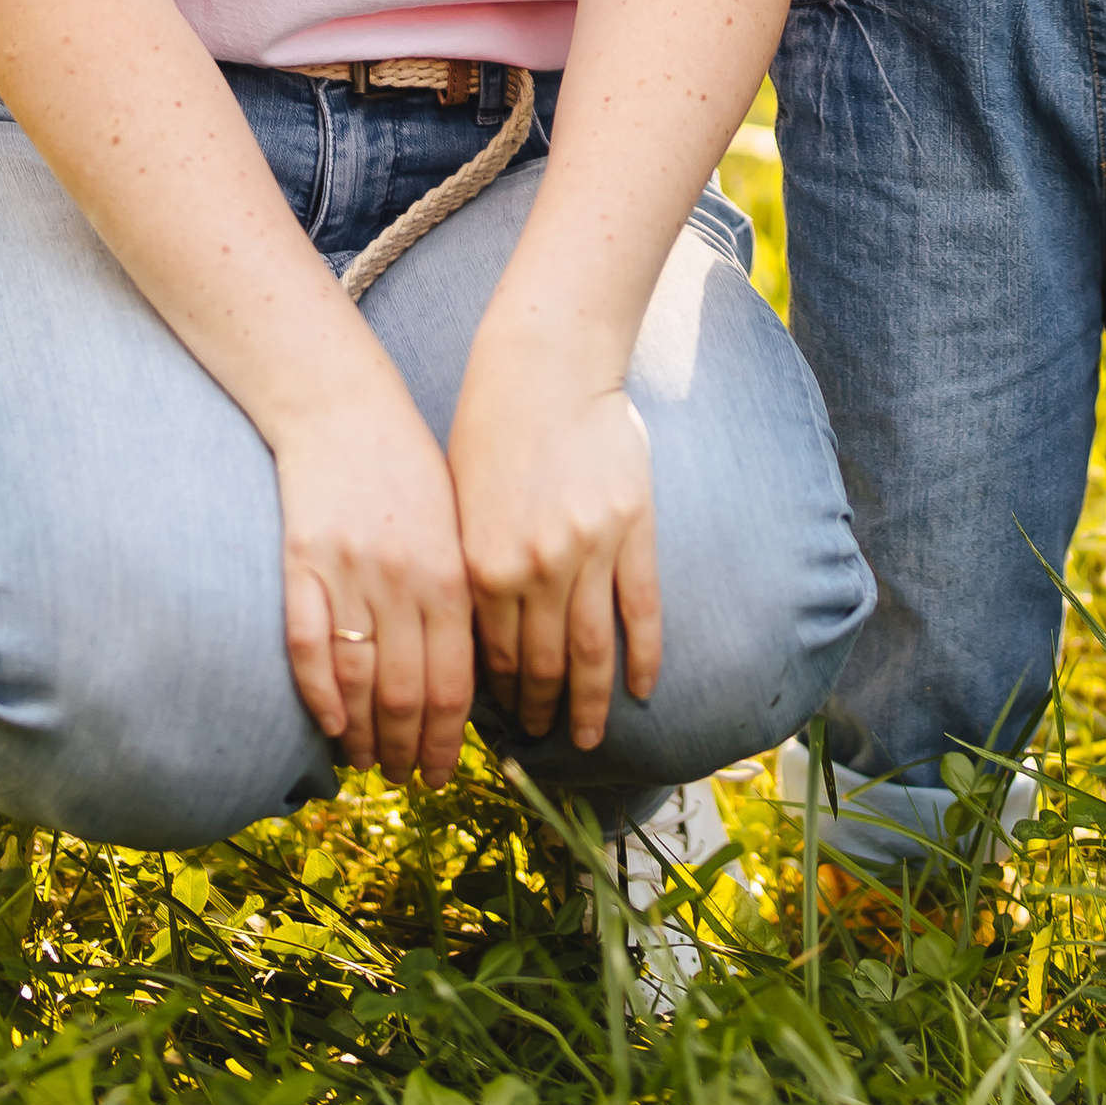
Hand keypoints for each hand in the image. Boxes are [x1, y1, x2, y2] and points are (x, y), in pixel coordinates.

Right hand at [275, 390, 475, 785]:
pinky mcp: (302, 565)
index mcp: (450, 574)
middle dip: (411, 749)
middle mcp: (402, 582)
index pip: (455, 683)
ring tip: (371, 765)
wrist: (342, 407)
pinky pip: (309, 647)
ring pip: (358, 680)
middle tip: (410, 780)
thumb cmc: (408, 468)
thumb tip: (472, 678)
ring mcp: (348, 575)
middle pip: (408, 693)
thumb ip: (463, 598)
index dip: (449, 740)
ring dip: (366, 735)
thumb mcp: (455, 526)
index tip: (445, 774)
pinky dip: (319, 696)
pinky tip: (331, 726)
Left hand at [448, 349, 659, 751]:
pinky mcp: (631, 530)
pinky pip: (640, 610)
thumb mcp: (462, 502)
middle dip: (541, 710)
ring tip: (590, 737)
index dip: (500, 694)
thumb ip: (475, 567)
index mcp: (483, 563)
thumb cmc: (492, 427)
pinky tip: (642, 689)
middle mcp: (534, 567)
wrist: (546, 365)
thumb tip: (481, 635)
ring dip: (589, 701)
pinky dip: (643, 656)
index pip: (493, 655)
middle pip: (541, 663)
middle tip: (545, 738)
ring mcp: (588, 551)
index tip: (505, 719)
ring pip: (591, 649)